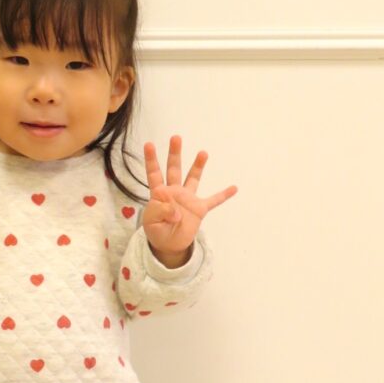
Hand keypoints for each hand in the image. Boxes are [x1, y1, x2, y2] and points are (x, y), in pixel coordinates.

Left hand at [141, 136, 237, 256]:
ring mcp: (188, 199)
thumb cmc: (157, 231)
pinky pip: (214, 201)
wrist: (169, 245)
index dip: (151, 160)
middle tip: (176, 138)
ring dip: (197, 166)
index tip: (149, 144)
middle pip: (174, 169)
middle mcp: (174, 192)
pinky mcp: (199, 209)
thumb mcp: (151, 223)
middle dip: (175, 154)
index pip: (154, 174)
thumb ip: (159, 211)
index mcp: (159, 194)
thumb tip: (173, 208)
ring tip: (203, 153)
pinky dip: (223, 195)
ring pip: (193, 178)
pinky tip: (234, 188)